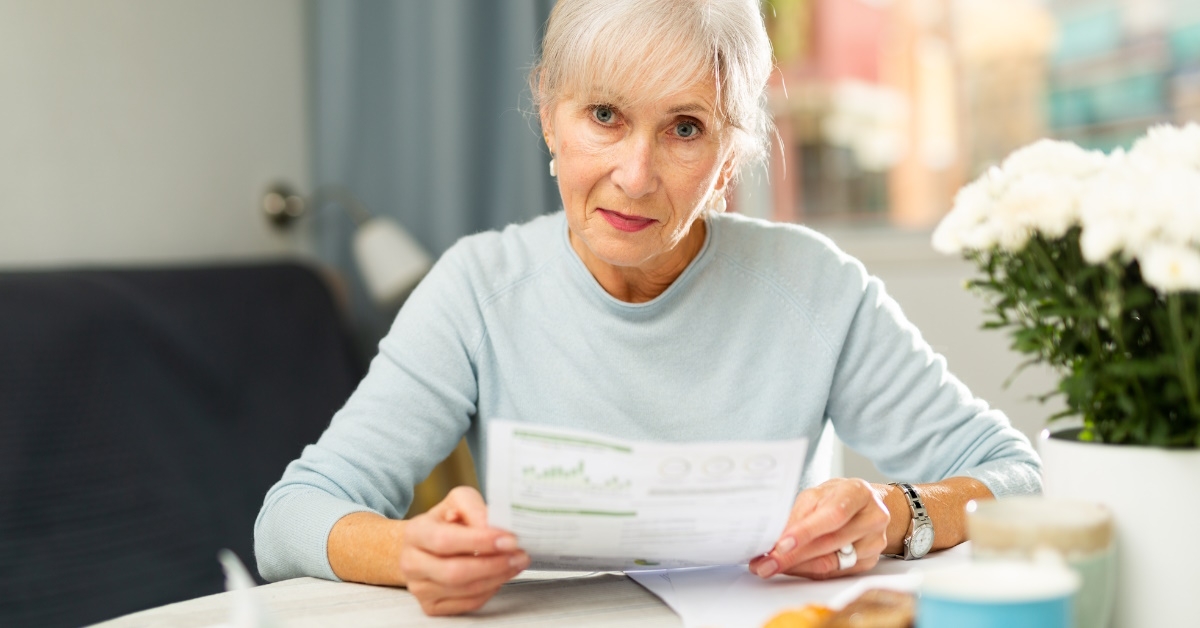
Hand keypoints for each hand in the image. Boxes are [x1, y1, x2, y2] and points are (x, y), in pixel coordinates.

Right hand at [399, 486, 529, 614]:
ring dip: (498, 577)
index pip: (445, 540)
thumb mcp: (458, 502)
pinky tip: (500, 576)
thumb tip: (491, 526)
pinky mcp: (431, 606)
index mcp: (415, 532)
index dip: (480, 542)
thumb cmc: (446, 522)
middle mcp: (411, 563)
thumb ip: (474, 507)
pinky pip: (468, 604)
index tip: (509, 539)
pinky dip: (490, 590)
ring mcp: (419, 588)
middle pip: (454, 572)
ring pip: (465, 590)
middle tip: (519, 555)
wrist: (426, 546)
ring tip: (516, 563)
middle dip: (493, 564)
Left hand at [749, 478, 889, 579]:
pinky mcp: (869, 561)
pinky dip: (808, 571)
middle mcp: (873, 518)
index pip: (833, 515)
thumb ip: (799, 515)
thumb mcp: (817, 494)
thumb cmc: (838, 496)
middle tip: (765, 563)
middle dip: (792, 556)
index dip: (806, 532)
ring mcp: (874, 542)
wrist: (867, 505)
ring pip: (830, 563)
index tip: (781, 545)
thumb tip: (776, 540)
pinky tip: (792, 567)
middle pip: (830, 543)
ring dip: (797, 566)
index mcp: (858, 493)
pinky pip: (833, 573)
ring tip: (771, 566)